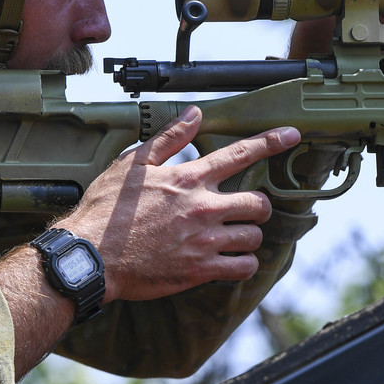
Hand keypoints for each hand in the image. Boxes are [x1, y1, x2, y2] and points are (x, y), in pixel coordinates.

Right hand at [61, 106, 300, 303]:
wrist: (92, 254)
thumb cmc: (107, 210)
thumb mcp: (133, 164)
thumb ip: (169, 138)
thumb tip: (194, 113)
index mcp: (188, 178)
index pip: (239, 154)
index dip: (271, 142)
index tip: (291, 135)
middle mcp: (202, 207)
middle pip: (258, 203)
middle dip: (258, 206)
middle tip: (245, 211)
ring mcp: (204, 240)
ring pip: (253, 237)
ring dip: (248, 236)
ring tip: (234, 237)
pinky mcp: (200, 269)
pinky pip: (242, 267)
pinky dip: (243, 264)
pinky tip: (232, 261)